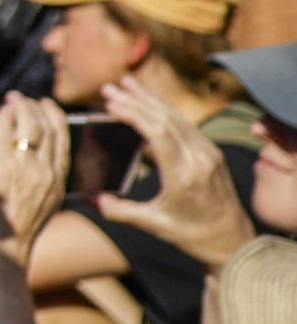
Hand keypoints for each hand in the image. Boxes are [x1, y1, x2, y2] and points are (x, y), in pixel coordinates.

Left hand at [0, 95, 69, 250]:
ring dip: (21, 106)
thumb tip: (31, 167)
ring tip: (14, 98)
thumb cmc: (13, 234)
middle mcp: (47, 171)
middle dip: (39, 108)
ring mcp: (26, 166)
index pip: (64, 142)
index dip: (57, 120)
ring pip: (29, 124)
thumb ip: (41, 186)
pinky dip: (6, 115)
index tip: (50, 107)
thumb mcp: (40, 207)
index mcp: (59, 183)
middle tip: (29, 99)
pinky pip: (6, 130)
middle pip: (49, 128)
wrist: (0, 249)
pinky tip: (2, 109)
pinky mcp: (2, 164)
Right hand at [92, 78, 252, 264]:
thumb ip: (120, 211)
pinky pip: (186, 125)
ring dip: (150, 99)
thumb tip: (92, 198)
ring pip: (177, 117)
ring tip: (127, 83)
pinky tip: (150, 102)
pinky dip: (165, 110)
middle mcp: (199, 158)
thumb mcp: (153, 224)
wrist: (231, 240)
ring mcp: (209, 153)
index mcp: (183, 175)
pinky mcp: (211, 153)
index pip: (157, 133)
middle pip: (165, 119)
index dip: (133, 114)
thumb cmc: (192, 235)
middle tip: (109, 88)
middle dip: (136, 100)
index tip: (110, 104)